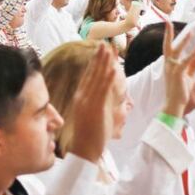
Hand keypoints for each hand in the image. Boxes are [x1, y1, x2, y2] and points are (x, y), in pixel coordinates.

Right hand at [69, 42, 116, 162]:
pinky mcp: (95, 109)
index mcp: (80, 98)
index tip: (100, 51)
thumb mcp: (92, 116)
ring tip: (110, 50)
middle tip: (105, 43)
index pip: (88, 76)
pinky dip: (108, 79)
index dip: (95, 63)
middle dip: (99, 58)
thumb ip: (97, 105)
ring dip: (104, 63)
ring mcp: (88, 102)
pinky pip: (103, 91)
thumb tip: (105, 99)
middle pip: (92, 73)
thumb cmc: (88, 137)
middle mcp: (82, 97)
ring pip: (97, 79)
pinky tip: (113, 68)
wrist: (83, 151)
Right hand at [161, 22, 194, 117]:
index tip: (168, 26)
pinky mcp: (178, 74)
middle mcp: (168, 65)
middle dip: (168, 33)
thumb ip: (193, 65)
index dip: (168, 37)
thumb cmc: (180, 91)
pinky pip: (184, 62)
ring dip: (184, 41)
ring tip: (191, 32)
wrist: (175, 104)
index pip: (168, 48)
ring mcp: (171, 69)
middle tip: (168, 22)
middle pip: (167, 46)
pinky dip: (191, 55)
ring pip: (177, 51)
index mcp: (169, 65)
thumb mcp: (188, 76)